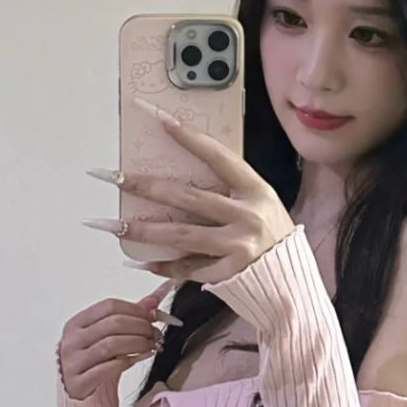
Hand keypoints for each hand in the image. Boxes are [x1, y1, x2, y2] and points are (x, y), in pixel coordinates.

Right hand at [58, 283, 173, 400]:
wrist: (78, 390)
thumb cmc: (95, 359)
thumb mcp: (108, 335)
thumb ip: (130, 315)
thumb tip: (156, 298)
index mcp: (77, 323)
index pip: (110, 306)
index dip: (136, 309)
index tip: (154, 316)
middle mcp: (72, 340)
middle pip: (113, 324)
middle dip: (141, 327)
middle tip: (156, 334)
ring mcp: (73, 362)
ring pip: (112, 345)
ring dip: (138, 344)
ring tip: (152, 347)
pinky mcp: (79, 382)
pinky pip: (109, 368)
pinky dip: (128, 362)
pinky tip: (138, 360)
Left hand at [84, 97, 295, 285]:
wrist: (293, 286)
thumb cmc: (273, 241)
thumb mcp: (261, 207)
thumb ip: (230, 193)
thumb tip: (183, 180)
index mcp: (256, 191)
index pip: (218, 157)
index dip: (189, 138)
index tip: (160, 120)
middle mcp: (248, 216)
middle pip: (188, 197)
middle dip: (147, 186)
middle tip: (116, 178)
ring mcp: (238, 247)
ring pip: (180, 235)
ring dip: (143, 230)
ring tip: (113, 224)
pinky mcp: (228, 274)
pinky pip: (187, 268)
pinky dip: (163, 267)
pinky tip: (140, 262)